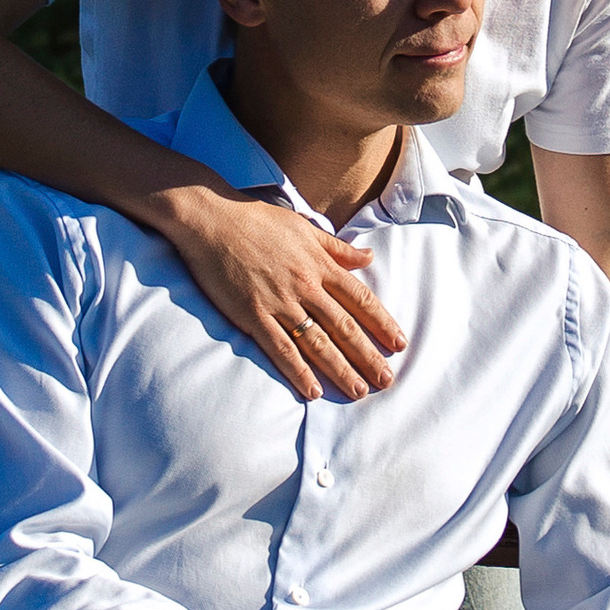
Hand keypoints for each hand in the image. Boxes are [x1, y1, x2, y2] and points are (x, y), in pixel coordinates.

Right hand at [143, 180, 404, 401]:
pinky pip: (280, 347)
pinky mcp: (252, 314)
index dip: (382, 323)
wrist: (210, 217)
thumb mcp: (304, 227)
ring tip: (359, 392)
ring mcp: (279, 302)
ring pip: (318, 342)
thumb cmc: (256, 219)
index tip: (399, 343)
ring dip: (341, 369)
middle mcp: (305, 286)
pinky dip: (297, 370)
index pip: (360, 299)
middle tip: (387, 381)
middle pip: (345, 326)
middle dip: (369, 356)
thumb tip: (368, 257)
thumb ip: (337, 247)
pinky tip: (312, 391)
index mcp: (320, 264)